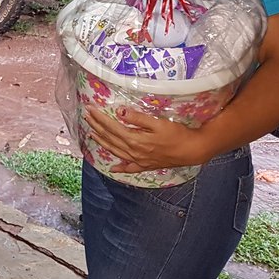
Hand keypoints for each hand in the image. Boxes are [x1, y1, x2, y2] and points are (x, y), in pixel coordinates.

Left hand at [82, 107, 207, 171]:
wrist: (192, 150)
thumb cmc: (176, 134)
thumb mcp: (158, 123)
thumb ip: (138, 118)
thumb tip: (120, 112)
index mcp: (135, 140)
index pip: (112, 127)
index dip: (100, 118)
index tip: (90, 109)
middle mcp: (133, 152)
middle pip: (110, 138)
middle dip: (97, 126)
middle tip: (86, 116)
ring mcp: (139, 160)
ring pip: (116, 151)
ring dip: (103, 142)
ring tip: (92, 134)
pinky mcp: (146, 165)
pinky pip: (130, 168)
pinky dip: (120, 168)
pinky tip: (112, 169)